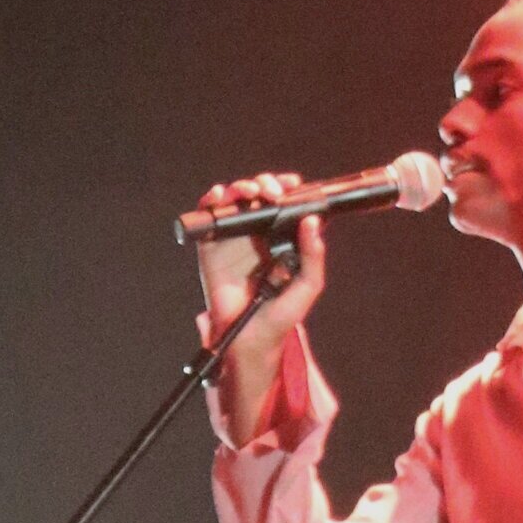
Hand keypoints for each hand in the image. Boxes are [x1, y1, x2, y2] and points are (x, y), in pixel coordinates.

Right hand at [188, 174, 324, 443]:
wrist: (250, 339)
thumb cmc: (280, 315)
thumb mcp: (307, 286)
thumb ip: (313, 256)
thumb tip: (313, 223)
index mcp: (280, 237)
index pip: (283, 202)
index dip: (286, 187)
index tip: (292, 185)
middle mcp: (257, 232)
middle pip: (258, 194)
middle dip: (264, 183)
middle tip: (271, 192)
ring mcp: (233, 237)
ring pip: (234, 199)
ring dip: (241, 187)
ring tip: (249, 193)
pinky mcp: (211, 246)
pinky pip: (209, 216)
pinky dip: (211, 200)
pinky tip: (219, 197)